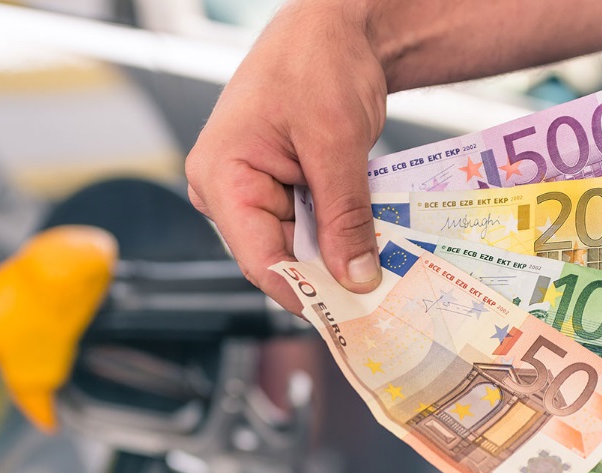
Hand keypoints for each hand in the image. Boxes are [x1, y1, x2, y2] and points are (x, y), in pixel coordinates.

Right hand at [186, 0, 385, 312]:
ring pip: (299, 244)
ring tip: (380, 258)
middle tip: (377, 290)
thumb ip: (344, 216)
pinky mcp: (279, 186)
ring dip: (338, 251)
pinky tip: (369, 235)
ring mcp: (253, 189)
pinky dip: (340, 230)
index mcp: (220, 176)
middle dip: (327, 272)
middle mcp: (227, 188)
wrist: (335, 25)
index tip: (349, 315)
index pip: (259, 258)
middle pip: (278, 255)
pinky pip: (310, 223)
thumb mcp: (335, 142)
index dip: (304, 292)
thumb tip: (356, 277)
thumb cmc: (316, 59)